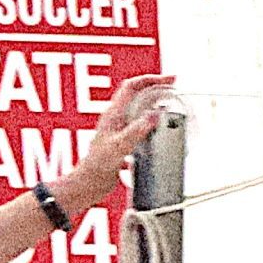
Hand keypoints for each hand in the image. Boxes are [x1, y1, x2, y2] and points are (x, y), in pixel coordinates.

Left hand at [68, 72, 176, 213]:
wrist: (89, 183)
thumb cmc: (98, 166)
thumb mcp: (120, 147)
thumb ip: (137, 130)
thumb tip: (155, 115)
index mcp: (114, 115)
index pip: (132, 87)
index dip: (150, 79)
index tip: (169, 79)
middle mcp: (116, 119)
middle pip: (137, 94)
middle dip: (155, 88)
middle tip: (173, 88)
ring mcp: (119, 129)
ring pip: (139, 109)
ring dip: (155, 105)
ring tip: (170, 107)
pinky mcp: (123, 141)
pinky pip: (140, 126)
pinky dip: (152, 124)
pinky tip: (160, 133)